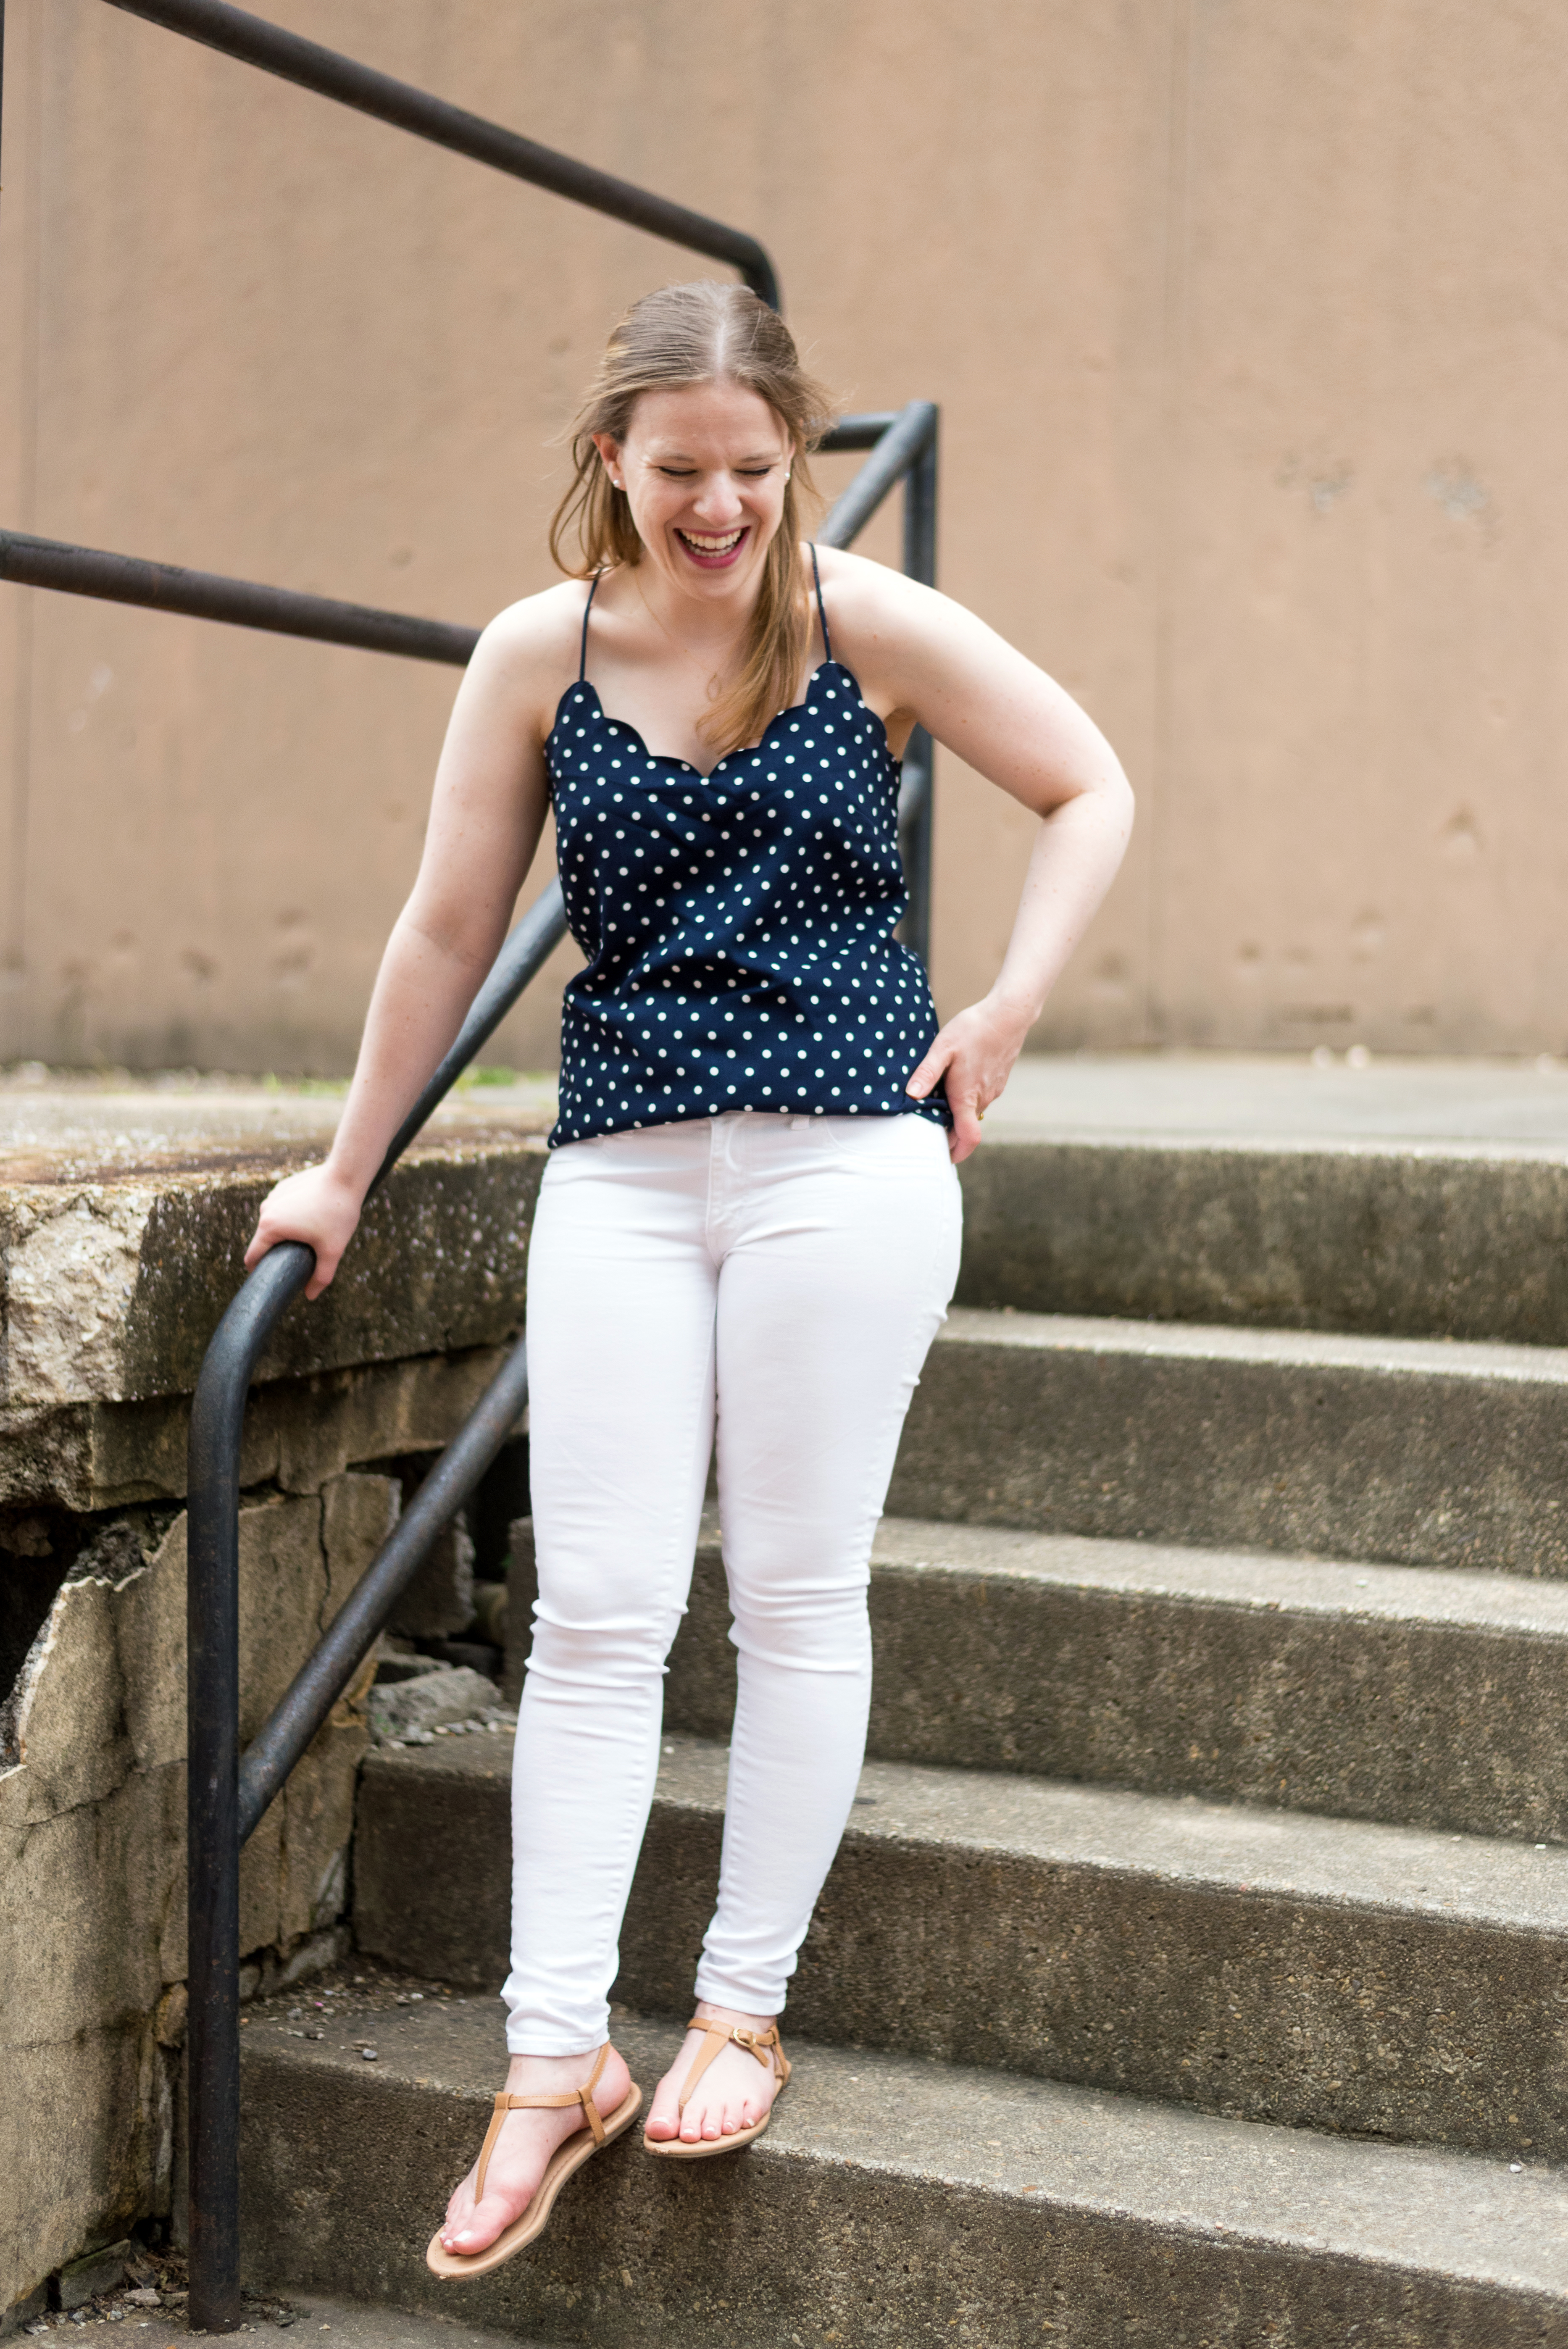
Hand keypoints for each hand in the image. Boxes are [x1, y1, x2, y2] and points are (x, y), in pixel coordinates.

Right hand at [243, 1161, 365, 1299]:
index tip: (272, 1279)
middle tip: (302, 1258)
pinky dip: (293, 1216)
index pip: (252, 1257)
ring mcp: (274, 1196)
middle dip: (279, 1252)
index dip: (259, 1272)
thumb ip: (321, 1277)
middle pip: (264, 1241)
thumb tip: (310, 1296)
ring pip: (274, 1224)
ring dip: (287, 1233)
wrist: (345, 1175)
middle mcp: (266, 1210)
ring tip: (312, 1235)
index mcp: (270, 1227)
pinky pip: (283, 1209)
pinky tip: (313, 1217)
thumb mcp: (332, 1250)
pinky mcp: (284, 1187)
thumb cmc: (338, 1213)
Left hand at [905, 994, 1033, 1162]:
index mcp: (967, 1096)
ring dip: (956, 1115)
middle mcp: (982, 1099)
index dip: (955, 1153)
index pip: (968, 1139)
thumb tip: (911, 1095)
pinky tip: (953, 1083)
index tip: (942, 1158)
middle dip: (949, 1134)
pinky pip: (979, 1099)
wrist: (1009, 1014)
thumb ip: (927, 1073)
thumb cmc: (974, 1029)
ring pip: (972, 1112)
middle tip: (927, 1130)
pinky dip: (966, 1100)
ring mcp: (992, 1091)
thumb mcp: (943, 1048)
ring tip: (936, 1103)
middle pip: (965, 1128)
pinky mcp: (997, 1081)